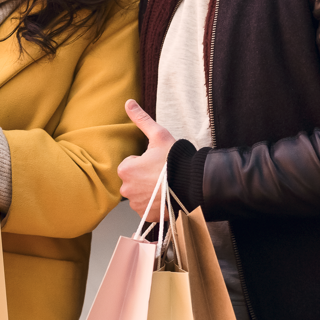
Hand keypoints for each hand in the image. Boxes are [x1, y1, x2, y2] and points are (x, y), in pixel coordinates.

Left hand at [118, 99, 175, 216]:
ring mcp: (137, 205)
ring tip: (165, 185)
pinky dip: (154, 204)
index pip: (129, 164)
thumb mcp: (159, 135)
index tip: (156, 162)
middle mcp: (127, 189)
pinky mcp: (147, 216)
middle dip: (144, 177)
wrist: (193, 184)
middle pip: (133, 180)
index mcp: (126, 170)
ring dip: (148, 191)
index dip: (143, 161)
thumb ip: (141, 120)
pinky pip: (146, 208)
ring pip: (139, 194)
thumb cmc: (175, 160)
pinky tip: (166, 197)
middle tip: (161, 174)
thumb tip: (128, 103)